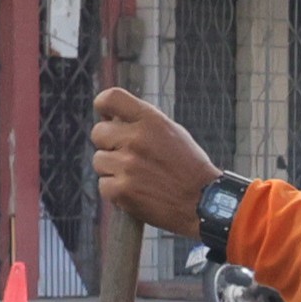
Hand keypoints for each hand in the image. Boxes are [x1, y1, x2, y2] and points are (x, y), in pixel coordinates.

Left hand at [88, 86, 216, 233]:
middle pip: (98, 133)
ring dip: (112, 169)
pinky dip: (116, 190)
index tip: (107, 117)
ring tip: (135, 176)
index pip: (110, 99)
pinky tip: (135, 191)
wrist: (202, 202)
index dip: (103, 107)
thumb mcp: (172, 132)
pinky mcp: (121, 190)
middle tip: (126, 154)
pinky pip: (103, 185)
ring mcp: (127, 166)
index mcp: (150, 120)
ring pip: (99, 161)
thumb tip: (113, 118)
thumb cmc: (188, 166)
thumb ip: (143, 122)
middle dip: (109, 143)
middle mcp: (136, 140)